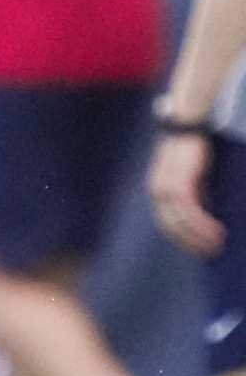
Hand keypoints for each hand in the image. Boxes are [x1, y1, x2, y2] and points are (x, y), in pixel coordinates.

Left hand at [150, 131, 226, 257]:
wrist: (189, 121)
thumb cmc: (195, 147)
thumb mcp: (193, 174)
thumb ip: (196, 191)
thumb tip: (209, 213)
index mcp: (158, 189)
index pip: (167, 223)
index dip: (183, 239)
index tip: (200, 251)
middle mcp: (157, 190)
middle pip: (171, 227)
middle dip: (191, 243)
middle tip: (212, 254)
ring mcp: (166, 186)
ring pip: (181, 222)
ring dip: (200, 237)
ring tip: (218, 246)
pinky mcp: (180, 181)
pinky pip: (190, 211)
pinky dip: (203, 225)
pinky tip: (218, 234)